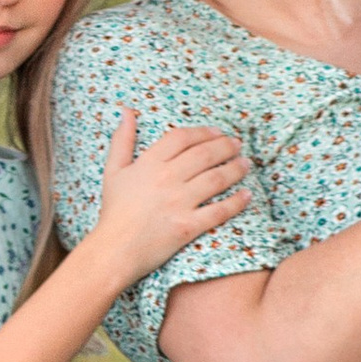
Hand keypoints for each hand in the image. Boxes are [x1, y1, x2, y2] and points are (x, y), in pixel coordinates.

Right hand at [90, 107, 250, 287]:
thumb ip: (122, 140)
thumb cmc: (113, 211)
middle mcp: (166, 179)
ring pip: (216, 179)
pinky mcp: (188, 226)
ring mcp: (179, 202)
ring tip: (246, 164)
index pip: (182, 137)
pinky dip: (236, 202)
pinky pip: (219, 211)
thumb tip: (127, 112)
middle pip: (204, 154)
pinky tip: (247, 195)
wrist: (114, 249)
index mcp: (149, 163)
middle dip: (226, 147)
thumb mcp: (113, 171)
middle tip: (238, 145)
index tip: (217, 132)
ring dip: (235, 169)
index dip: (203, 132)